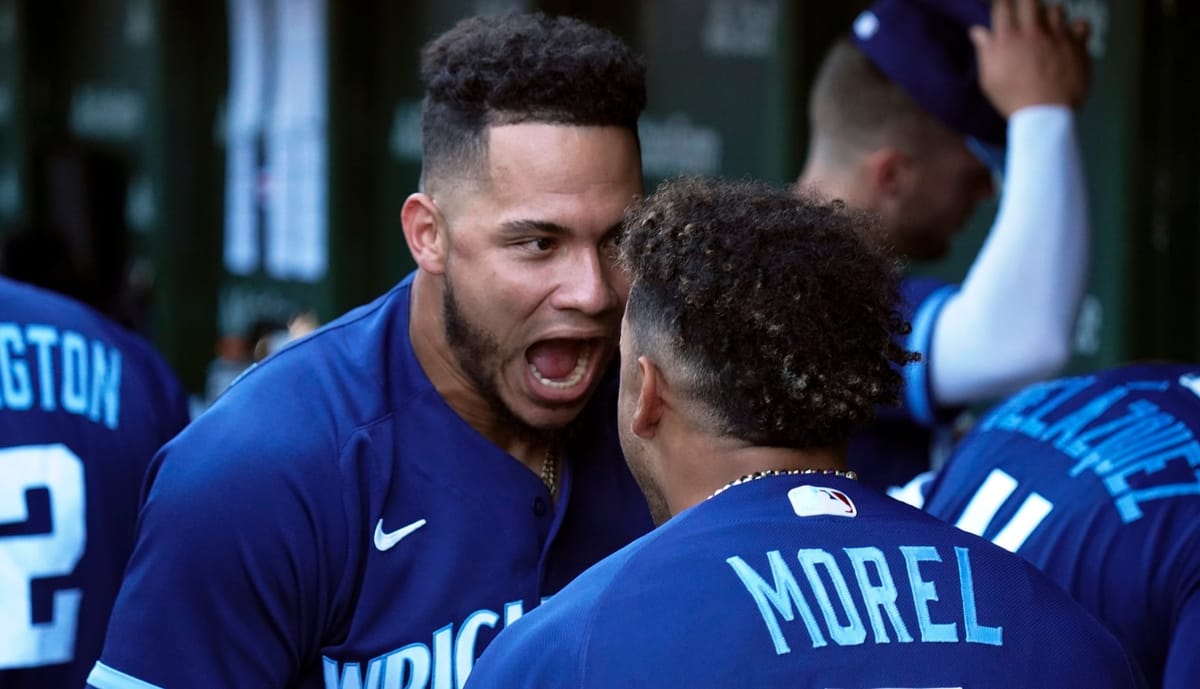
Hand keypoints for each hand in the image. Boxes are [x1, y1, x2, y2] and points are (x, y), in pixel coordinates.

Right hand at [969, 0, 1090, 115]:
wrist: (1044, 115)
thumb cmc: (1013, 99)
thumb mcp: (989, 79)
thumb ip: (985, 51)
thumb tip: (978, 31)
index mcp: (1008, 39)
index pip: (1003, 5)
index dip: (1003, 3)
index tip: (1003, 7)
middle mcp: (1033, 31)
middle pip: (1030, 0)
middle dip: (1025, 3)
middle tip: (1025, 14)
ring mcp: (1057, 36)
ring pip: (1055, 8)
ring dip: (1049, 15)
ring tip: (1047, 26)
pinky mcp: (1077, 45)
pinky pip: (1081, 24)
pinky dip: (1076, 28)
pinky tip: (1069, 36)